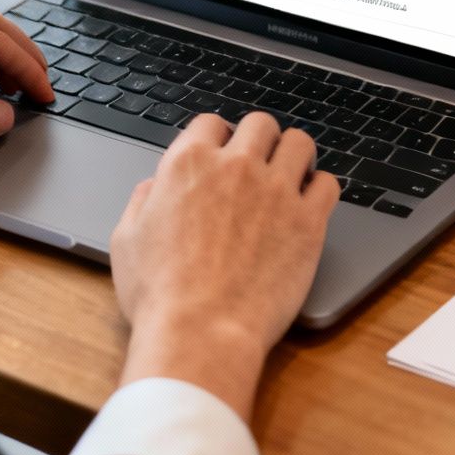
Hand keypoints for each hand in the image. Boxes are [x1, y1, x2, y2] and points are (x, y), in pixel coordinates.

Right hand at [109, 112, 338, 419]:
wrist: (201, 331)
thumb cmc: (159, 294)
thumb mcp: (126, 241)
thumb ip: (141, 203)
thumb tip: (152, 188)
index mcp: (188, 164)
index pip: (211, 122)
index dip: (217, 137)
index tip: (223, 152)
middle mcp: (235, 166)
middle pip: (261, 124)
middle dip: (259, 140)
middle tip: (259, 163)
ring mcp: (276, 191)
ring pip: (300, 143)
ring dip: (294, 156)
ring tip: (291, 175)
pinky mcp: (308, 221)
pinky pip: (328, 184)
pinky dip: (320, 189)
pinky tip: (310, 204)